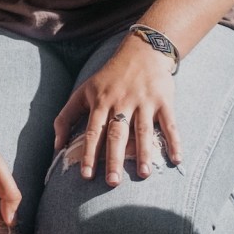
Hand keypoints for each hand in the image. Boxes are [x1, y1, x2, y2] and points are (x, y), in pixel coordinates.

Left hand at [53, 34, 181, 185]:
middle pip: (117, 133)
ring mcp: (143, 101)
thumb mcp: (84, 91)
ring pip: (142, 130)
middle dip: (114, 158)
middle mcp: (121, 102)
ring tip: (144, 175)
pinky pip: (169, 123)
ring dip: (144, 153)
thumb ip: (66, 117)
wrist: (142, 51)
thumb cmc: (109, 77)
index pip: (93, 131)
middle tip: (113, 182)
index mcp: (101, 102)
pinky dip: (174, 141)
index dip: (89, 153)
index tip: (86, 176)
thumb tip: (56, 146)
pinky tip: (176, 159)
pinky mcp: (163, 100)